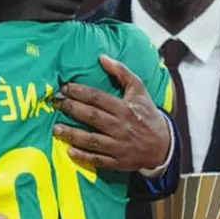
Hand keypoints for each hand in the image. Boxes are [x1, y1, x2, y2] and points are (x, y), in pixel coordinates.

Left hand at [52, 54, 170, 170]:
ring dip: (72, 134)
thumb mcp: (139, 90)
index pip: (98, 98)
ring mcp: (119, 145)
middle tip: (55, 104)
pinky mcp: (118, 161)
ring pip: (92, 139)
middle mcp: (121, 126)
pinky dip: (84, 156)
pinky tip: (69, 151)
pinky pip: (98, 159)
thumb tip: (102, 57)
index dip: (79, 92)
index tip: (64, 88)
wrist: (164, 145)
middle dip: (71, 109)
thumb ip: (122, 72)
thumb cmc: (148, 114)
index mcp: (125, 108)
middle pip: (92, 116)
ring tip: (56, 128)